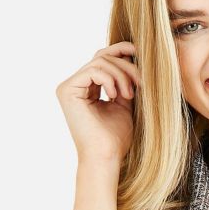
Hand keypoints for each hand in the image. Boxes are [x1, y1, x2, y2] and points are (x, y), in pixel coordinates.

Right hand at [55, 41, 141, 165]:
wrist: (106, 157)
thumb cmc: (116, 139)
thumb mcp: (124, 104)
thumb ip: (124, 82)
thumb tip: (132, 57)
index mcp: (86, 89)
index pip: (103, 60)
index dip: (121, 52)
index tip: (140, 54)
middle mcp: (75, 86)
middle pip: (102, 57)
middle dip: (125, 65)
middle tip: (141, 82)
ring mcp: (69, 87)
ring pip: (99, 62)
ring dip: (121, 75)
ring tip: (129, 94)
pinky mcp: (67, 90)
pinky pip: (93, 70)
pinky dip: (109, 80)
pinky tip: (115, 96)